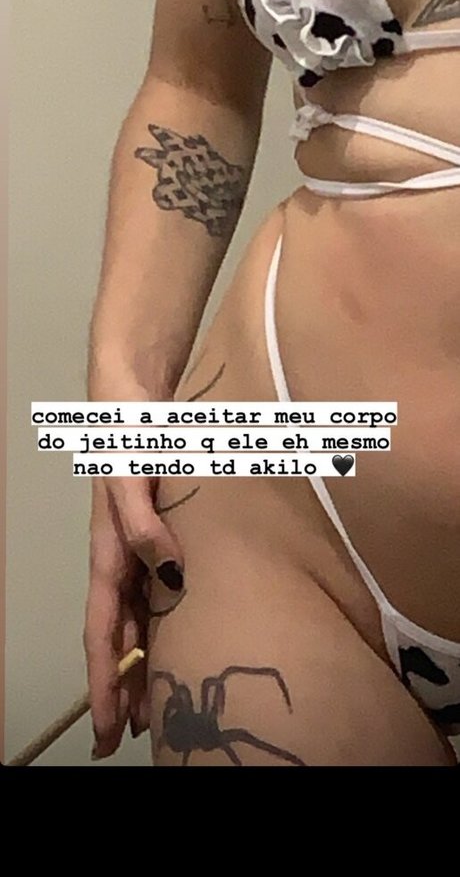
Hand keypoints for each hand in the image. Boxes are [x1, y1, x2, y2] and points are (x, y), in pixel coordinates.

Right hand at [84, 391, 184, 759]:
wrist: (135, 396)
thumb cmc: (130, 433)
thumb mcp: (133, 475)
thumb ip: (143, 521)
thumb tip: (167, 573)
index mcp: (108, 553)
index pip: (102, 632)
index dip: (104, 683)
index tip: (109, 732)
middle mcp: (121, 559)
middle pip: (116, 637)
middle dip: (121, 688)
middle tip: (135, 738)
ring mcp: (138, 549)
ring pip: (136, 620)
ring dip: (140, 664)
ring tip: (154, 707)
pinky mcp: (158, 535)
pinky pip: (155, 593)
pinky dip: (161, 626)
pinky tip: (177, 638)